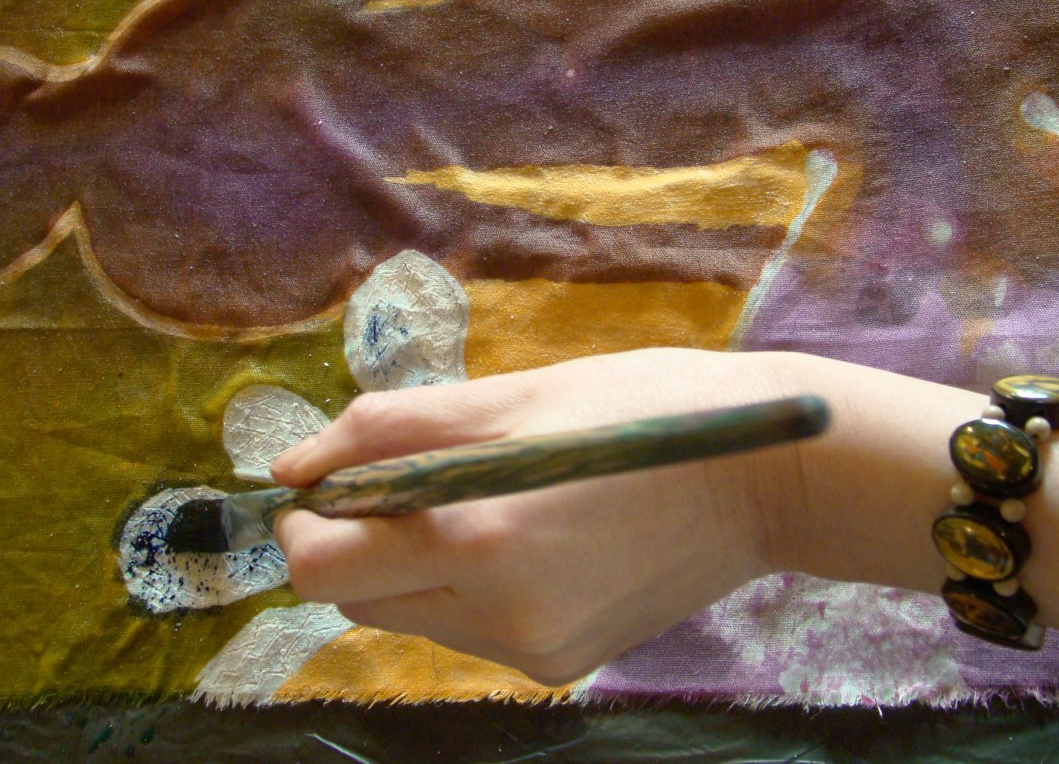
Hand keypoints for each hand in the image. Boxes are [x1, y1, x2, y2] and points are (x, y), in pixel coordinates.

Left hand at [269, 348, 816, 683]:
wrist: (766, 478)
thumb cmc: (642, 406)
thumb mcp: (513, 393)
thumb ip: (390, 428)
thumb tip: (293, 467)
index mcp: (481, 536)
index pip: (322, 570)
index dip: (305, 525)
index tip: (331, 482)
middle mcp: (500, 616)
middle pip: (357, 602)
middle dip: (355, 542)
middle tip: (409, 480)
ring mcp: (533, 652)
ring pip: (409, 618)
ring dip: (410, 564)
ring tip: (485, 500)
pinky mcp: (562, 666)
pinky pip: (467, 632)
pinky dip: (464, 588)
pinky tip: (526, 538)